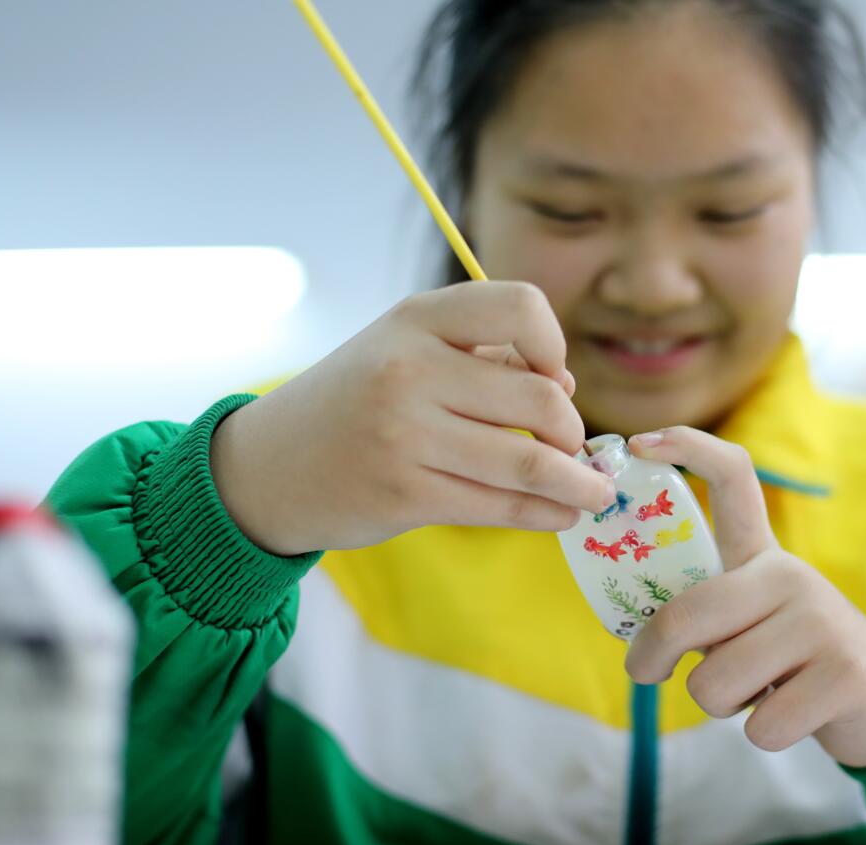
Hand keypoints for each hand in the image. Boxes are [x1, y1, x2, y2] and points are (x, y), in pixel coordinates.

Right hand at [210, 282, 614, 554]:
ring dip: (579, 485)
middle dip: (573, 433)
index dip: (555, 347)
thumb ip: (485, 356)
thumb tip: (566, 387)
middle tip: (574, 449)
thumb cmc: (359, 400)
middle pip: (541, 401)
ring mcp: (405, 434)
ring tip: (594, 494)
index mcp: (417, 319)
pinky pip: (500, 507)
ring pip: (529, 463)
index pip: (521, 308)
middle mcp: (411, 369)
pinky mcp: (404, 494)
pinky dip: (545, 514)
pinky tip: (560, 514)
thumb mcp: (407, 350)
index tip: (554, 379)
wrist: (271, 465)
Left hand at [624, 427, 865, 767]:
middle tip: (649, 673)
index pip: (732, 478)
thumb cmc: (790, 659)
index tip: (640, 441)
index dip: (686, 448)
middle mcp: (791, 576)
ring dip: (720, 705)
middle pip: (687, 617)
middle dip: (652, 658)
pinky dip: (762, 733)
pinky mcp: (846, 674)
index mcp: (761, 558)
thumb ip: (704, 615)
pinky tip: (790, 715)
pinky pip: (760, 725)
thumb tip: (641, 647)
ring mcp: (822, 622)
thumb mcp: (750, 620)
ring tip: (755, 692)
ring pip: (715, 683)